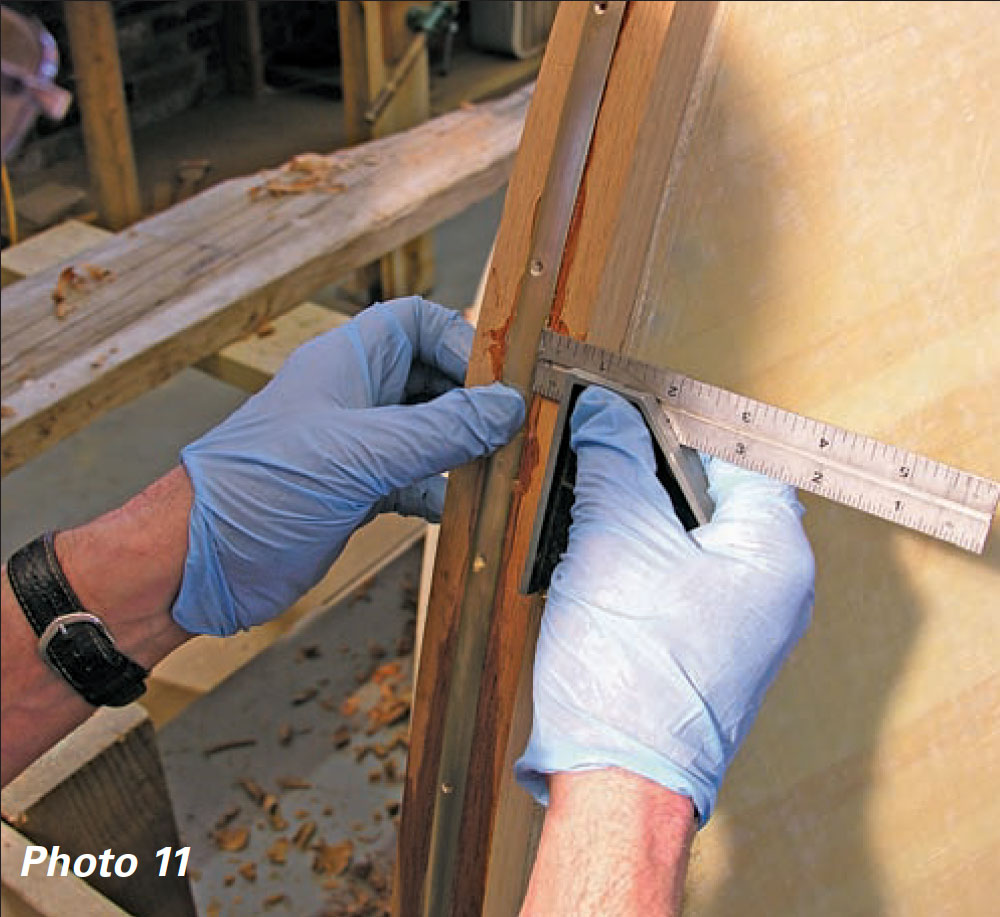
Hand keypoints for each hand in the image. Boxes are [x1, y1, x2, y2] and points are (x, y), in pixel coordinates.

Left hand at [171, 296, 523, 635]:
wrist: (199, 561)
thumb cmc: (261, 488)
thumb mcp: (361, 453)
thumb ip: (440, 430)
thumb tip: (506, 408)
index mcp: (349, 361)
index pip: (418, 323)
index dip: (461, 341)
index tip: (497, 382)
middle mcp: (356, 396)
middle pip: (433, 378)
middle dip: (473, 402)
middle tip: (513, 431)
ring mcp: (357, 445)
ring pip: (429, 432)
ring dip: (464, 449)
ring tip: (500, 469)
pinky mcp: (358, 491)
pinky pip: (416, 480)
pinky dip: (442, 492)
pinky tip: (464, 510)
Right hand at [515, 387, 813, 824]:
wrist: (616, 786)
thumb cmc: (631, 675)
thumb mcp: (614, 540)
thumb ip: (613, 465)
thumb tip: (604, 416)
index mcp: (774, 556)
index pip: (736, 460)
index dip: (677, 432)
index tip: (625, 420)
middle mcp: (772, 593)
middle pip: (712, 501)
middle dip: (650, 481)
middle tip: (595, 466)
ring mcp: (740, 629)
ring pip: (688, 545)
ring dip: (638, 525)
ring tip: (587, 516)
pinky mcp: (705, 654)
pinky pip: (676, 586)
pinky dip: (638, 567)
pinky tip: (595, 569)